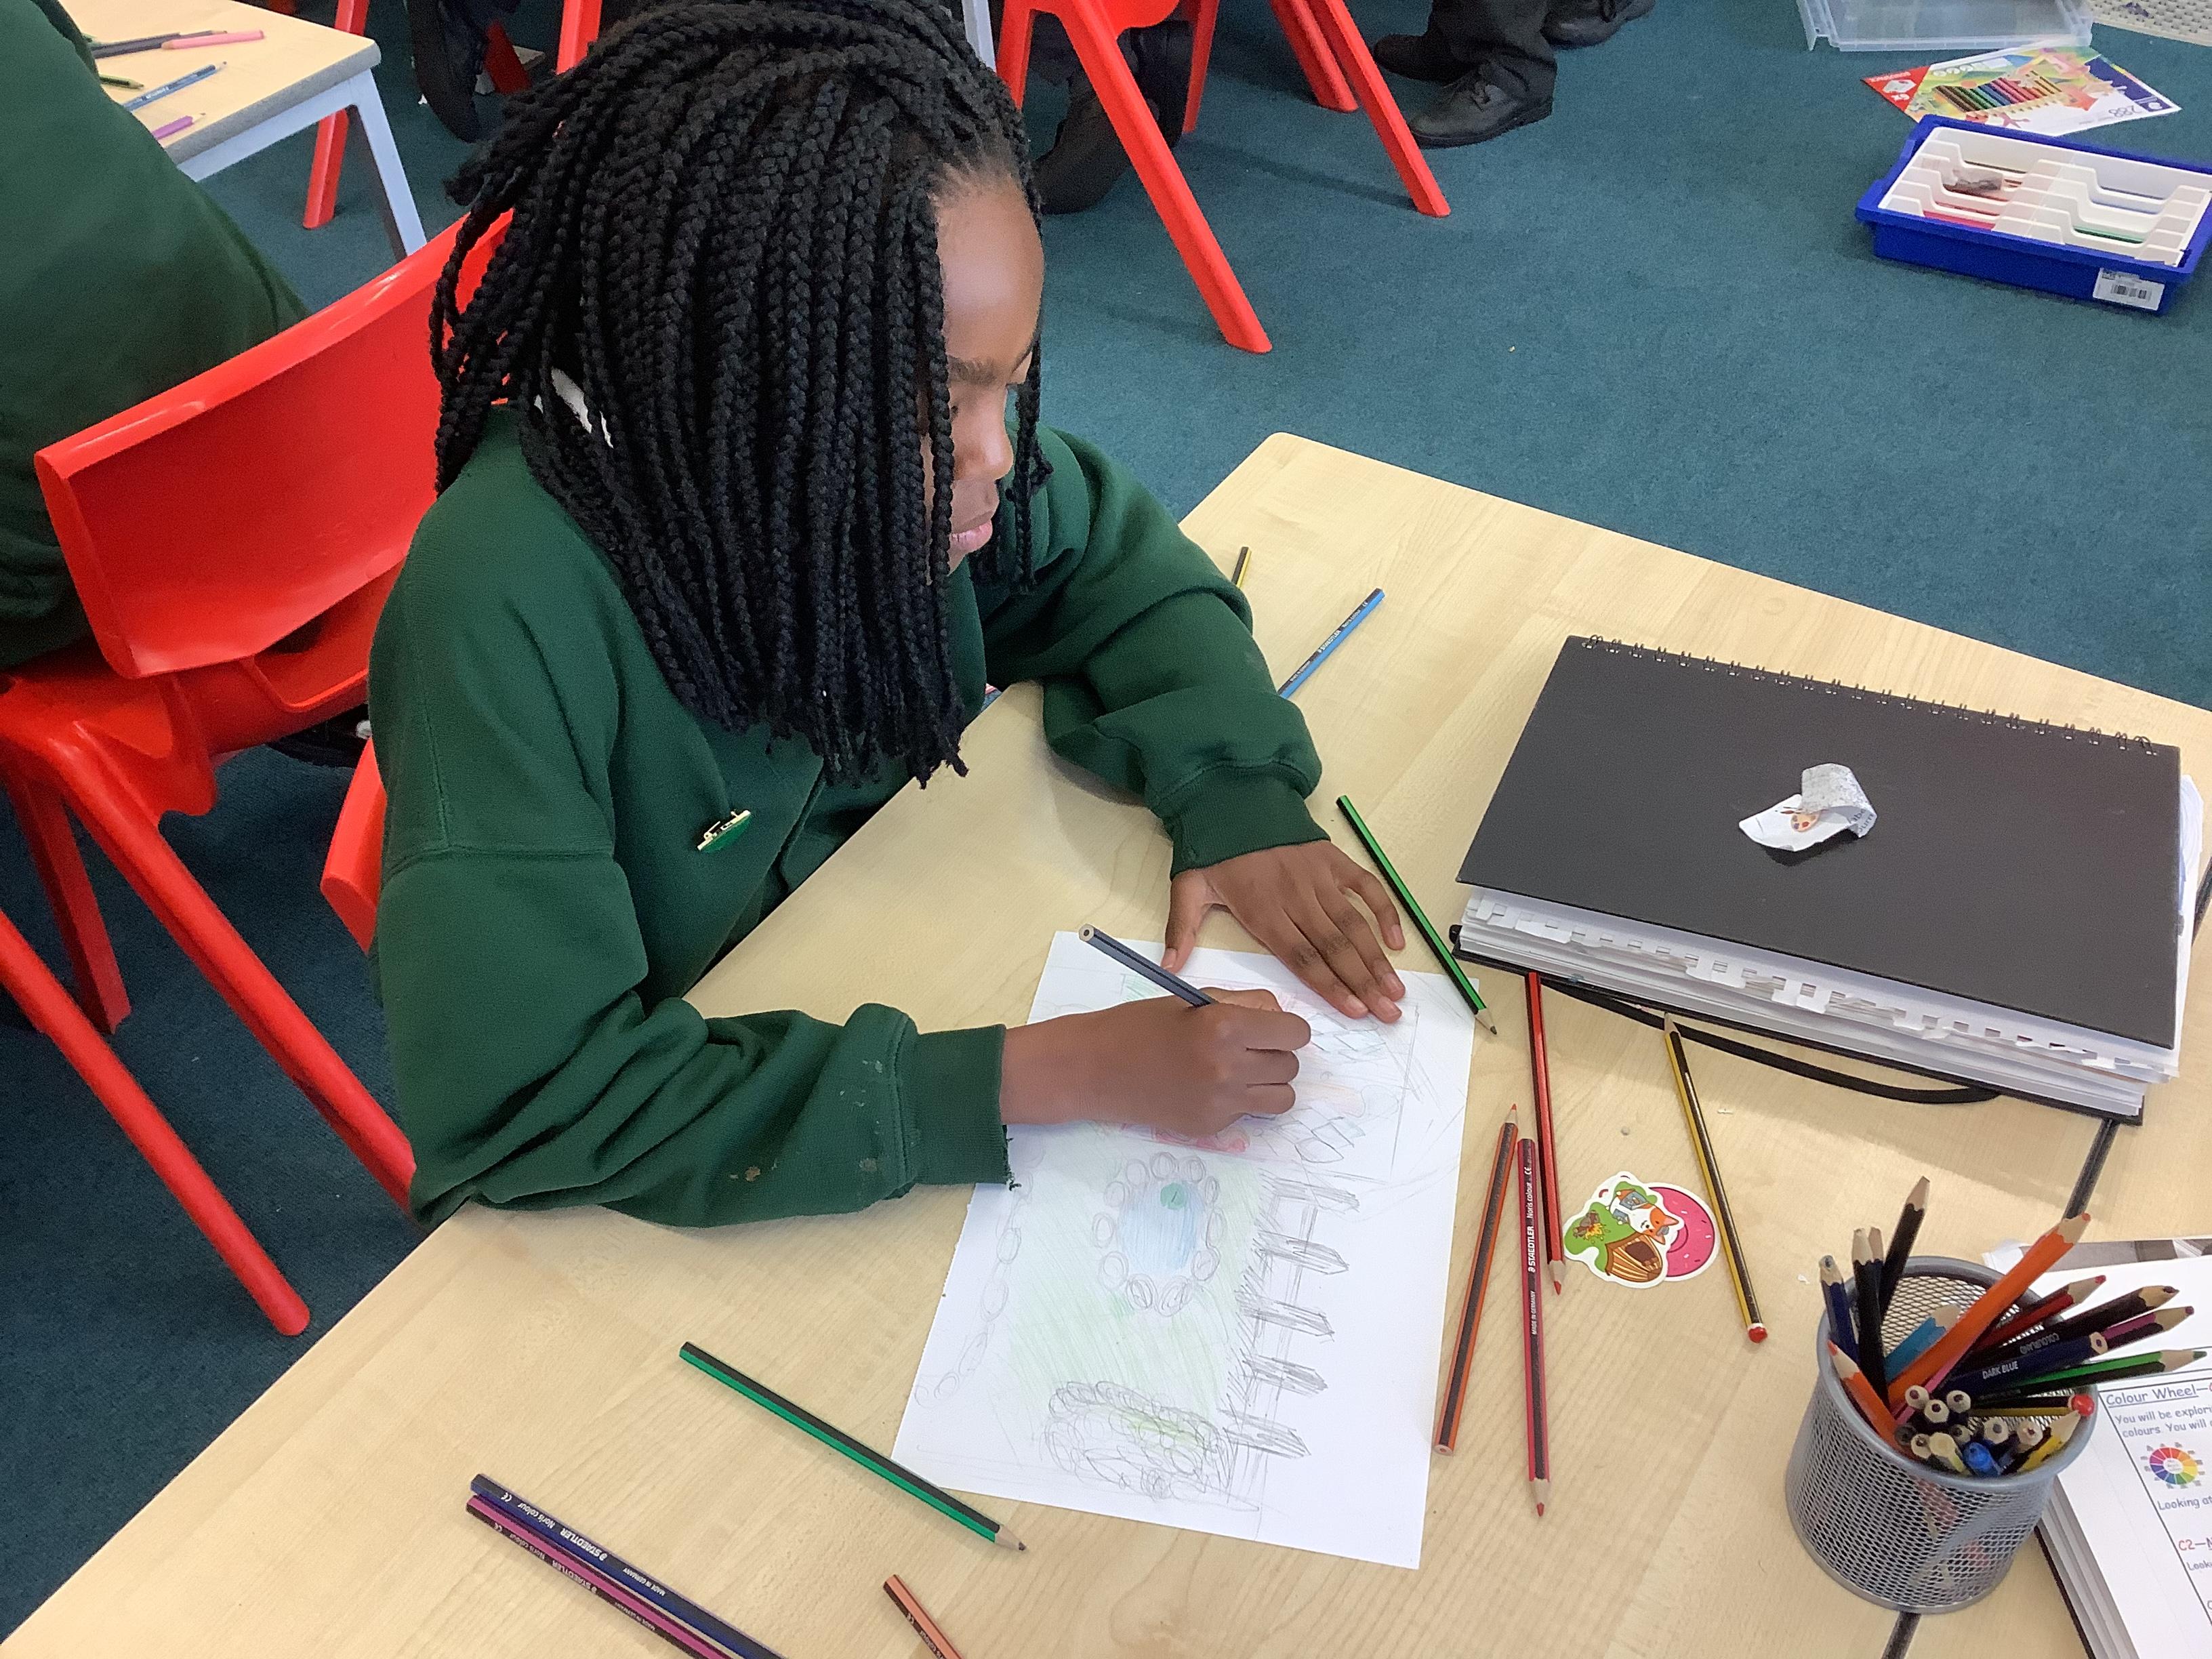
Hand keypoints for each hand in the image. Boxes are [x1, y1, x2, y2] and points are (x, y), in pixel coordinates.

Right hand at [1001, 989, 1310, 1136]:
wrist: (1096, 1069)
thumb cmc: (1141, 1025)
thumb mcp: (1194, 1001)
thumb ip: (1243, 1006)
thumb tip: (1281, 1019)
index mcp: (1225, 1026)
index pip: (1295, 1033)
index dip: (1287, 1028)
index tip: (1272, 1028)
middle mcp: (1228, 1068)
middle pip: (1291, 1065)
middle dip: (1276, 1054)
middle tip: (1248, 1047)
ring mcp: (1220, 1103)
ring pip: (1283, 1097)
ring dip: (1269, 1083)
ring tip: (1240, 1071)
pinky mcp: (1211, 1126)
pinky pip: (1249, 1113)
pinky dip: (1239, 1101)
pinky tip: (1207, 1088)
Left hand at [1164, 842, 1407, 1021]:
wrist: (1233, 798)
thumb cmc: (1214, 850)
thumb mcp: (1188, 887)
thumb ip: (1181, 929)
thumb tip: (1168, 969)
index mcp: (1264, 911)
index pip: (1303, 958)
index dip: (1331, 986)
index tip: (1355, 1011)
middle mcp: (1297, 898)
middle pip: (1336, 949)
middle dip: (1364, 984)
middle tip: (1389, 1014)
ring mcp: (1319, 879)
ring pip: (1354, 925)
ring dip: (1378, 959)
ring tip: (1396, 990)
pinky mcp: (1333, 860)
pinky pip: (1368, 887)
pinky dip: (1385, 912)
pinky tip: (1397, 942)